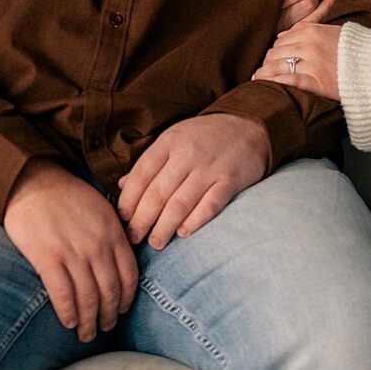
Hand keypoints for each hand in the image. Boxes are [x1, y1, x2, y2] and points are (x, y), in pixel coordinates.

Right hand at [2, 160, 139, 341]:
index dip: (127, 298)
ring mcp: (72, 252)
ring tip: (86, 333)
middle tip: (105, 328)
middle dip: (108, 315)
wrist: (32, 181)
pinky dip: (68, 312)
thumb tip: (120, 263)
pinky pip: (62, 294)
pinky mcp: (47, 257)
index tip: (122, 310)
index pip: (129, 275)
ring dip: (88, 321)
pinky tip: (68, 322)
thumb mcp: (101, 207)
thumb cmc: (67, 195)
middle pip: (109, 291)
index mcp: (112, 231)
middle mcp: (96, 244)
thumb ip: (113, 233)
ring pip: (87, 298)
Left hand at [116, 114, 270, 248]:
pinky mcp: (230, 180)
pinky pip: (209, 206)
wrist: (249, 126)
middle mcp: (188, 153)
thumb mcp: (175, 139)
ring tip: (155, 243)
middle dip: (142, 220)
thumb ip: (150, 163)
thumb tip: (121, 186)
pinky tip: (183, 233)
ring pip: (180, 204)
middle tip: (134, 238)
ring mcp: (209, 167)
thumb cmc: (205, 137)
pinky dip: (194, 222)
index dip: (128, 200)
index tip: (122, 219)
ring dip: (164, 228)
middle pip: (158, 193)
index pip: (142, 174)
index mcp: (170, 141)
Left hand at [254, 18, 342, 100]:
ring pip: (278, 65)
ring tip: (257, 80)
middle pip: (277, 51)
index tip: (271, 58)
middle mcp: (309, 43)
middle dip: (268, 62)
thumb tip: (284, 34)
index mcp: (312, 29)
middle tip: (262, 72)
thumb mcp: (334, 31)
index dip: (275, 50)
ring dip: (265, 73)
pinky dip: (273, 83)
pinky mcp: (315, 80)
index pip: (283, 38)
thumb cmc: (356, 50)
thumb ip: (310, 30)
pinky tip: (264, 86)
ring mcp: (311, 62)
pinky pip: (287, 80)